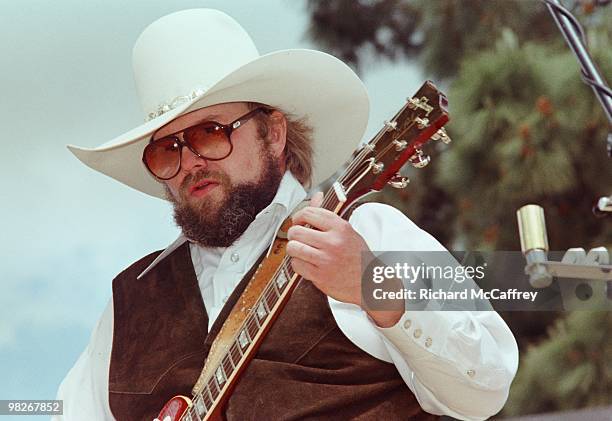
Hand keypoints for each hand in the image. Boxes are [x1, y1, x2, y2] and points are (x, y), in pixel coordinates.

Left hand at [287, 192, 367, 306]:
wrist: (369, 282)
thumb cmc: (358, 256)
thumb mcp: (347, 232)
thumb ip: (328, 216)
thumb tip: (317, 196)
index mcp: (340, 228)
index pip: (309, 213)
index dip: (298, 216)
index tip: (298, 221)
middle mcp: (332, 242)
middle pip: (296, 231)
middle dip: (293, 234)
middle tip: (298, 238)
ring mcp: (325, 260)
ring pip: (293, 248)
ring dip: (294, 249)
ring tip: (301, 251)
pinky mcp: (319, 276)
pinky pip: (296, 265)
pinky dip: (298, 264)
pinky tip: (307, 264)